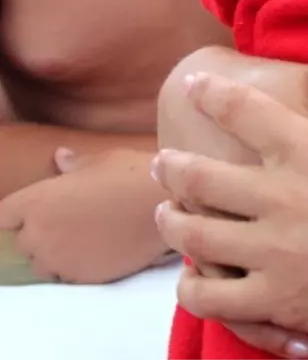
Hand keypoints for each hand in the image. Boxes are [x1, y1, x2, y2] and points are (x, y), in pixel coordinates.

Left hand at [0, 148, 171, 283]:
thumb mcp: (103, 161)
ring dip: (57, 256)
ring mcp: (59, 258)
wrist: (166, 204)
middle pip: (23, 243)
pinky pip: (69, 277)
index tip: (39, 212)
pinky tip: (101, 253)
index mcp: (37, 200)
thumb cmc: (133, 173)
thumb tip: (60, 157)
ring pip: (44, 265)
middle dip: (41, 235)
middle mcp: (39, 233)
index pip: (4, 216)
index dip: (19, 214)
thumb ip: (75, 165)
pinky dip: (79, 268)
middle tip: (71, 224)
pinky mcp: (82, 277)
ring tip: (86, 243)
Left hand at [153, 55, 307, 355]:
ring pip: (198, 235)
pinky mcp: (284, 304)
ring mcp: (278, 255)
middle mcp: (284, 200)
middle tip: (164, 160)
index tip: (193, 86)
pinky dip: (193, 287)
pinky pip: (215, 298)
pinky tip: (191, 279)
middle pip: (203, 176)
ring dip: (173, 220)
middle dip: (176, 164)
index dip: (212, 94)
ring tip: (166, 214)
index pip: (243, 111)